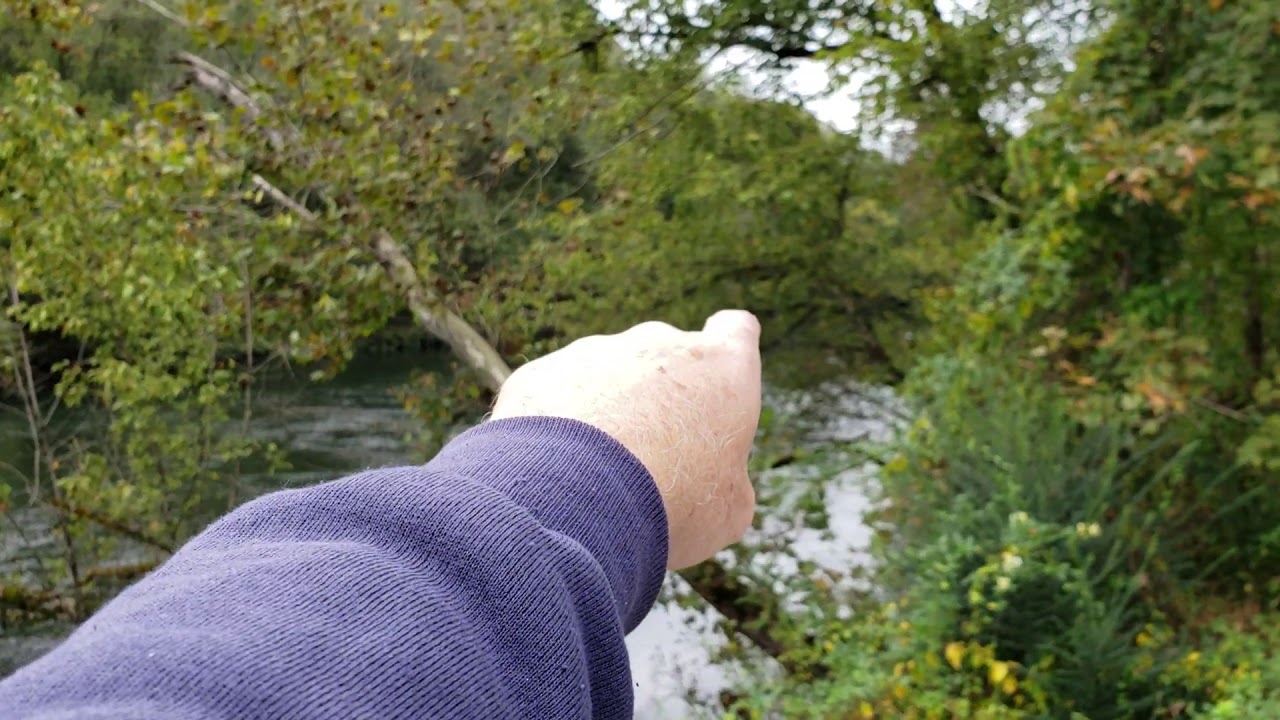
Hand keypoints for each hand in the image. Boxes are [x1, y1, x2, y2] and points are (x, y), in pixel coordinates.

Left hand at [490, 310, 761, 568]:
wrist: (579, 498)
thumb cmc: (673, 502)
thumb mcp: (728, 507)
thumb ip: (724, 476)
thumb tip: (708, 481)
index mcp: (721, 366)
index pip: (736, 331)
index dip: (728, 352)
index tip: (715, 382)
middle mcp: (659, 343)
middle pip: (665, 359)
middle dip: (660, 399)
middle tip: (652, 461)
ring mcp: (596, 351)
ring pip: (606, 378)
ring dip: (607, 415)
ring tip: (598, 476)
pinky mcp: (542, 372)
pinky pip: (556, 397)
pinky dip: (558, 428)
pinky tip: (557, 473)